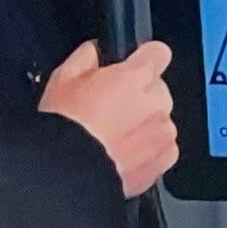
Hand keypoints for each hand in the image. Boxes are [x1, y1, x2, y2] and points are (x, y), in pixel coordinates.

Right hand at [41, 39, 176, 196]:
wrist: (67, 175)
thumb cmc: (63, 129)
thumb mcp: (61, 82)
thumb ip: (84, 60)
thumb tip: (92, 52)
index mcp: (134, 77)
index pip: (158, 53)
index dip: (145, 59)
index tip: (135, 67)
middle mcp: (155, 102)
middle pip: (158, 89)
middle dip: (139, 96)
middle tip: (111, 111)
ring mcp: (162, 133)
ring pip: (161, 119)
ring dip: (145, 125)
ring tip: (114, 138)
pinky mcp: (163, 161)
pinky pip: (165, 148)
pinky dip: (150, 151)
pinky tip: (124, 155)